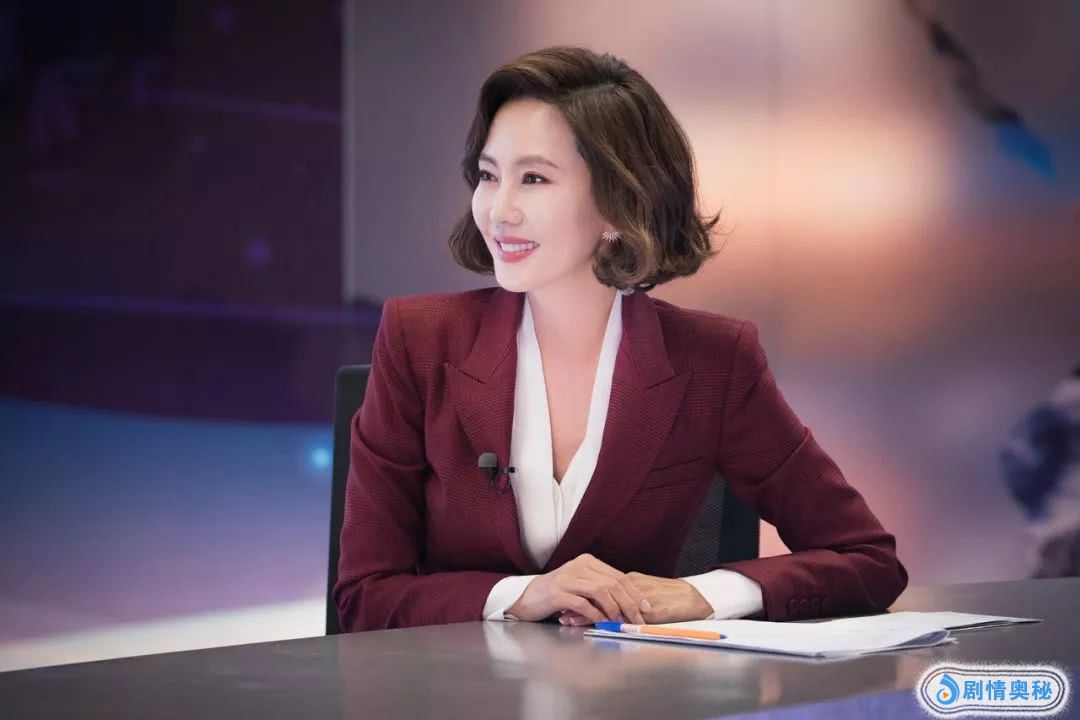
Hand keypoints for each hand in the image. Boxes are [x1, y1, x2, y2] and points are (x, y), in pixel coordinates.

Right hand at [507, 553, 652, 623]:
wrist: (526, 597)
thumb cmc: (557, 594)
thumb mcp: (581, 587)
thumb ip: (601, 590)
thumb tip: (629, 604)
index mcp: (588, 562)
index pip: (618, 576)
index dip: (635, 593)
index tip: (646, 608)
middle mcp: (579, 566)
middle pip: (612, 583)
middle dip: (629, 604)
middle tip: (638, 620)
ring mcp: (567, 578)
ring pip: (601, 591)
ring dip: (615, 610)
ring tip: (621, 623)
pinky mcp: (557, 593)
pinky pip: (583, 603)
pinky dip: (596, 615)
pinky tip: (602, 623)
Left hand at [558, 572, 713, 625]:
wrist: (696, 598)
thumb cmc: (672, 598)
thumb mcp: (645, 596)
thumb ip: (627, 599)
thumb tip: (606, 609)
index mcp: (629, 579)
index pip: (599, 588)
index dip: (582, 598)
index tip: (565, 607)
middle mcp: (630, 584)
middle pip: (598, 594)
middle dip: (579, 606)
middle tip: (562, 615)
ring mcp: (638, 595)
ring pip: (606, 604)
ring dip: (587, 614)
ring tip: (570, 622)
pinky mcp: (648, 608)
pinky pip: (623, 616)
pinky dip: (605, 621)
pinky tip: (593, 628)